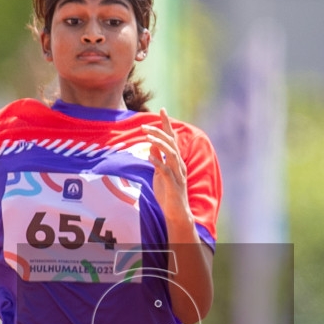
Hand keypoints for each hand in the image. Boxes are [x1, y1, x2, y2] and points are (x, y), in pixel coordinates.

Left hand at [141, 109, 191, 229]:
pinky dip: (158, 163)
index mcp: (176, 160)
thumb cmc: (168, 194)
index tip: (162, 109)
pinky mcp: (174, 185)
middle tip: (143, 126)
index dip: (167, 124)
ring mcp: (178, 175)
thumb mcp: (160, 173)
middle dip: (158, 132)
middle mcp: (179, 165)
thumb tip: (152, 144)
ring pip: (171, 154)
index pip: (172, 138)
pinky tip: (149, 157)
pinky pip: (166, 171)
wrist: (176, 214)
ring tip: (147, 137)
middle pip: (171, 143)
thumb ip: (158, 159)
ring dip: (159, 144)